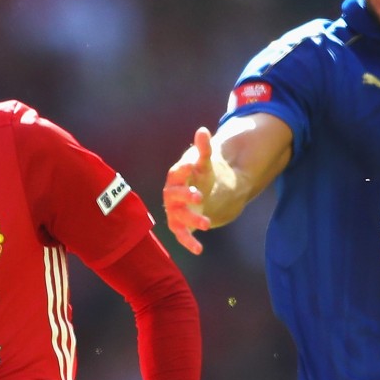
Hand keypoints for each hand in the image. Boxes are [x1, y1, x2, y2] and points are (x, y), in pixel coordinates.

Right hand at [163, 127, 214, 254]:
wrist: (201, 193)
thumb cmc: (199, 175)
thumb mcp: (205, 162)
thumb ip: (204, 149)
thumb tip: (203, 130)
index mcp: (176, 176)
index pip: (176, 172)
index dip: (182, 169)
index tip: (190, 164)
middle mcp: (171, 194)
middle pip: (174, 196)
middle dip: (185, 196)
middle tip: (199, 195)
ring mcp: (174, 211)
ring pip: (179, 216)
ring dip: (192, 220)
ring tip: (207, 223)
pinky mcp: (179, 225)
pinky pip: (182, 234)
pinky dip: (189, 242)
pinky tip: (199, 249)